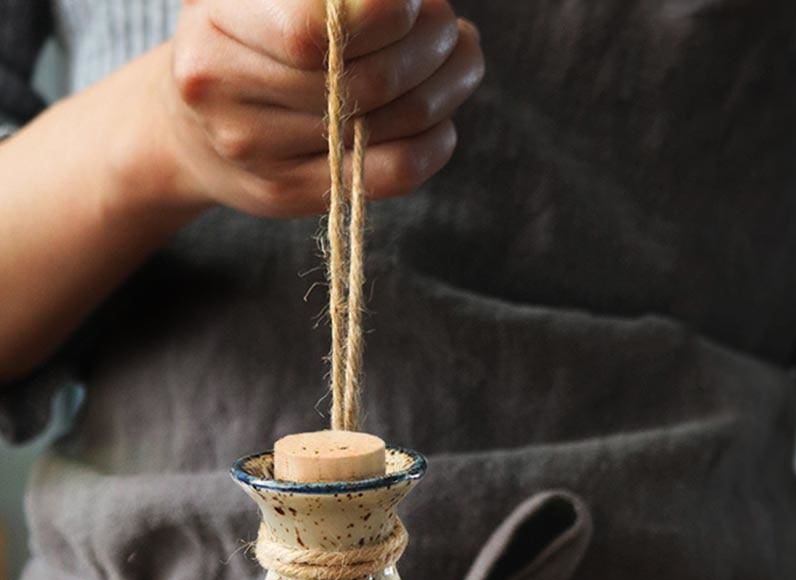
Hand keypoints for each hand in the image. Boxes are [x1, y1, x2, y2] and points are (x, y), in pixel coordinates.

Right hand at [161, 0, 483, 217]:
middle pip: (368, 78)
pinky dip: (435, 145)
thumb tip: (417, 4)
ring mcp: (255, 153)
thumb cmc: (244, 48)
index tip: (411, 5)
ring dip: (445, 88)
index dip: (387, 13)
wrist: (190, 134)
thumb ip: (327, 0)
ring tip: (456, 63)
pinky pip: (391, 173)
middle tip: (450, 30)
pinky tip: (440, 125)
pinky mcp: (287, 194)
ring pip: (389, 124)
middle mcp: (222, 91)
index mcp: (217, 21)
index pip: (318, 28)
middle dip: (433, 44)